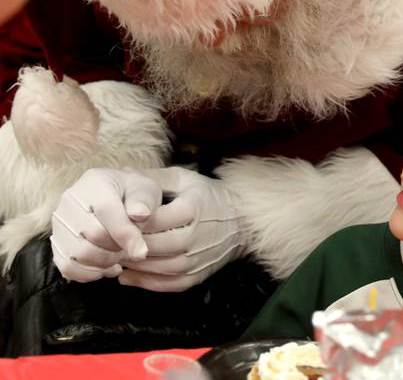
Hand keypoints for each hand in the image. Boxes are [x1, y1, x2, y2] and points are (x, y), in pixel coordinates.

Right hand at [51, 168, 160, 281]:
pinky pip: (66, 267)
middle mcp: (70, 201)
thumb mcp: (145, 189)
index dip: (126, 235)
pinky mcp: (56, 242)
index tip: (142, 252)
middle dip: (117, 248)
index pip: (107, 211)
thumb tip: (140, 215)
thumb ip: (143, 201)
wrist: (118, 195)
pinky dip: (88, 273)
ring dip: (104, 262)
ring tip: (119, 257)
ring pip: (78, 254)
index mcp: (96, 183)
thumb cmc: (134, 193)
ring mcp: (59, 222)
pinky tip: (106, 268)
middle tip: (131, 249)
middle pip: (92, 235)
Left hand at [119, 167, 245, 291]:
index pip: (153, 219)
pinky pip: (169, 284)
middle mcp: (197, 235)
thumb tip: (124, 173)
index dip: (129, 221)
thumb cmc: (208, 196)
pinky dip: (146, 283)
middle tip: (106, 242)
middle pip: (154, 245)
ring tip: (114, 257)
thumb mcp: (185, 178)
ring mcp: (199, 258)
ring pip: (160, 267)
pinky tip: (129, 276)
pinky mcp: (199, 275)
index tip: (113, 220)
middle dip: (129, 245)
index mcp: (193, 208)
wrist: (241, 221)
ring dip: (134, 265)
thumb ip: (154, 178)